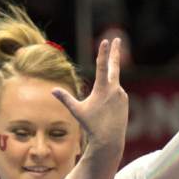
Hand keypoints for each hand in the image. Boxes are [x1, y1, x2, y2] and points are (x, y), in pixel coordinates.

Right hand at [52, 38, 127, 155]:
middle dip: (115, 52)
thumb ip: (66, 98)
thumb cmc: (91, 125)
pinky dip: (109, 98)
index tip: (106, 41)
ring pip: (111, 86)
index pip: (102, 66)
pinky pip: (116, 94)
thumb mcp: (77, 111)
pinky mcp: (125, 99)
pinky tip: (108, 111)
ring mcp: (122, 94)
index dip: (103, 53)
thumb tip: (52, 90)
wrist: (110, 139)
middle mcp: (115, 89)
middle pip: (115, 66)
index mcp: (103, 89)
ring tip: (102, 110)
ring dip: (104, 93)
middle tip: (118, 38)